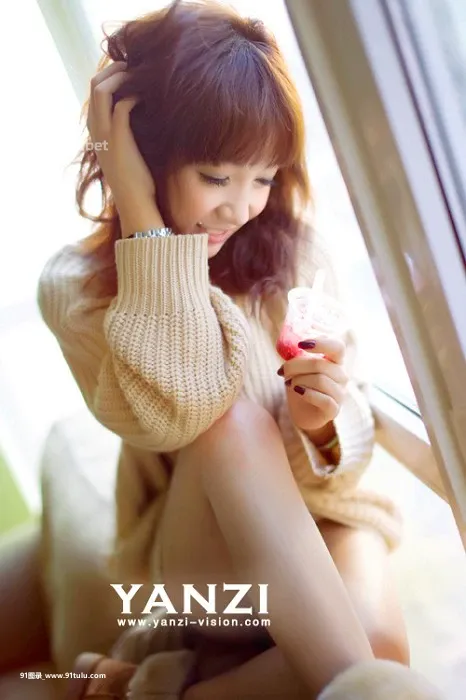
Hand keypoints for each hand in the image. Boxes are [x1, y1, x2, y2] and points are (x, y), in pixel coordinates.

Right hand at [86, 61, 161, 232]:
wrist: (135, 203)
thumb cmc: (136, 182)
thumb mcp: (127, 153)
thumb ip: (127, 134)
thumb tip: (143, 118)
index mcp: (95, 132)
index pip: (94, 93)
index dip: (109, 78)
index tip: (127, 72)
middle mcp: (96, 130)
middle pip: (95, 85)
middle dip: (113, 70)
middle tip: (133, 65)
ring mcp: (105, 133)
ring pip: (103, 89)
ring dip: (121, 77)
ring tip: (139, 73)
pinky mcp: (120, 138)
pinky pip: (122, 105)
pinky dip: (134, 94)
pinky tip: (147, 96)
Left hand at [278, 336, 348, 432]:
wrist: (302, 413)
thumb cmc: (301, 386)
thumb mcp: (297, 368)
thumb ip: (297, 356)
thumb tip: (289, 346)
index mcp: (335, 361)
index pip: (337, 346)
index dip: (321, 342)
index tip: (301, 344)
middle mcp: (341, 375)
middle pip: (320, 364)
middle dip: (295, 366)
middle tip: (282, 371)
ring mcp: (340, 393)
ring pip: (320, 380)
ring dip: (298, 380)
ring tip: (289, 384)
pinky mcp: (334, 409)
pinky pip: (323, 399)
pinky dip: (307, 393)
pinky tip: (298, 391)